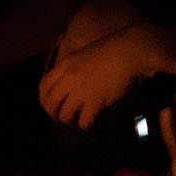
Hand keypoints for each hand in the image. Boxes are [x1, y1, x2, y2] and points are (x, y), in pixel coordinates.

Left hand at [39, 24, 153, 128]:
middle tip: (61, 118)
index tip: (49, 106)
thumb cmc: (112, 51)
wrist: (131, 50)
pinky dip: (85, 125)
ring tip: (76, 121)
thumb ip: (72, 69)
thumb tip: (67, 86)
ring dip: (68, 121)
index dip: (44, 100)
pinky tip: (90, 124)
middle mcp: (69, 78)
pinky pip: (84, 120)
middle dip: (53, 114)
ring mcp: (81, 90)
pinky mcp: (96, 100)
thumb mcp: (84, 55)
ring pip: (64, 115)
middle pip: (50, 104)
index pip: (43, 87)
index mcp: (65, 65)